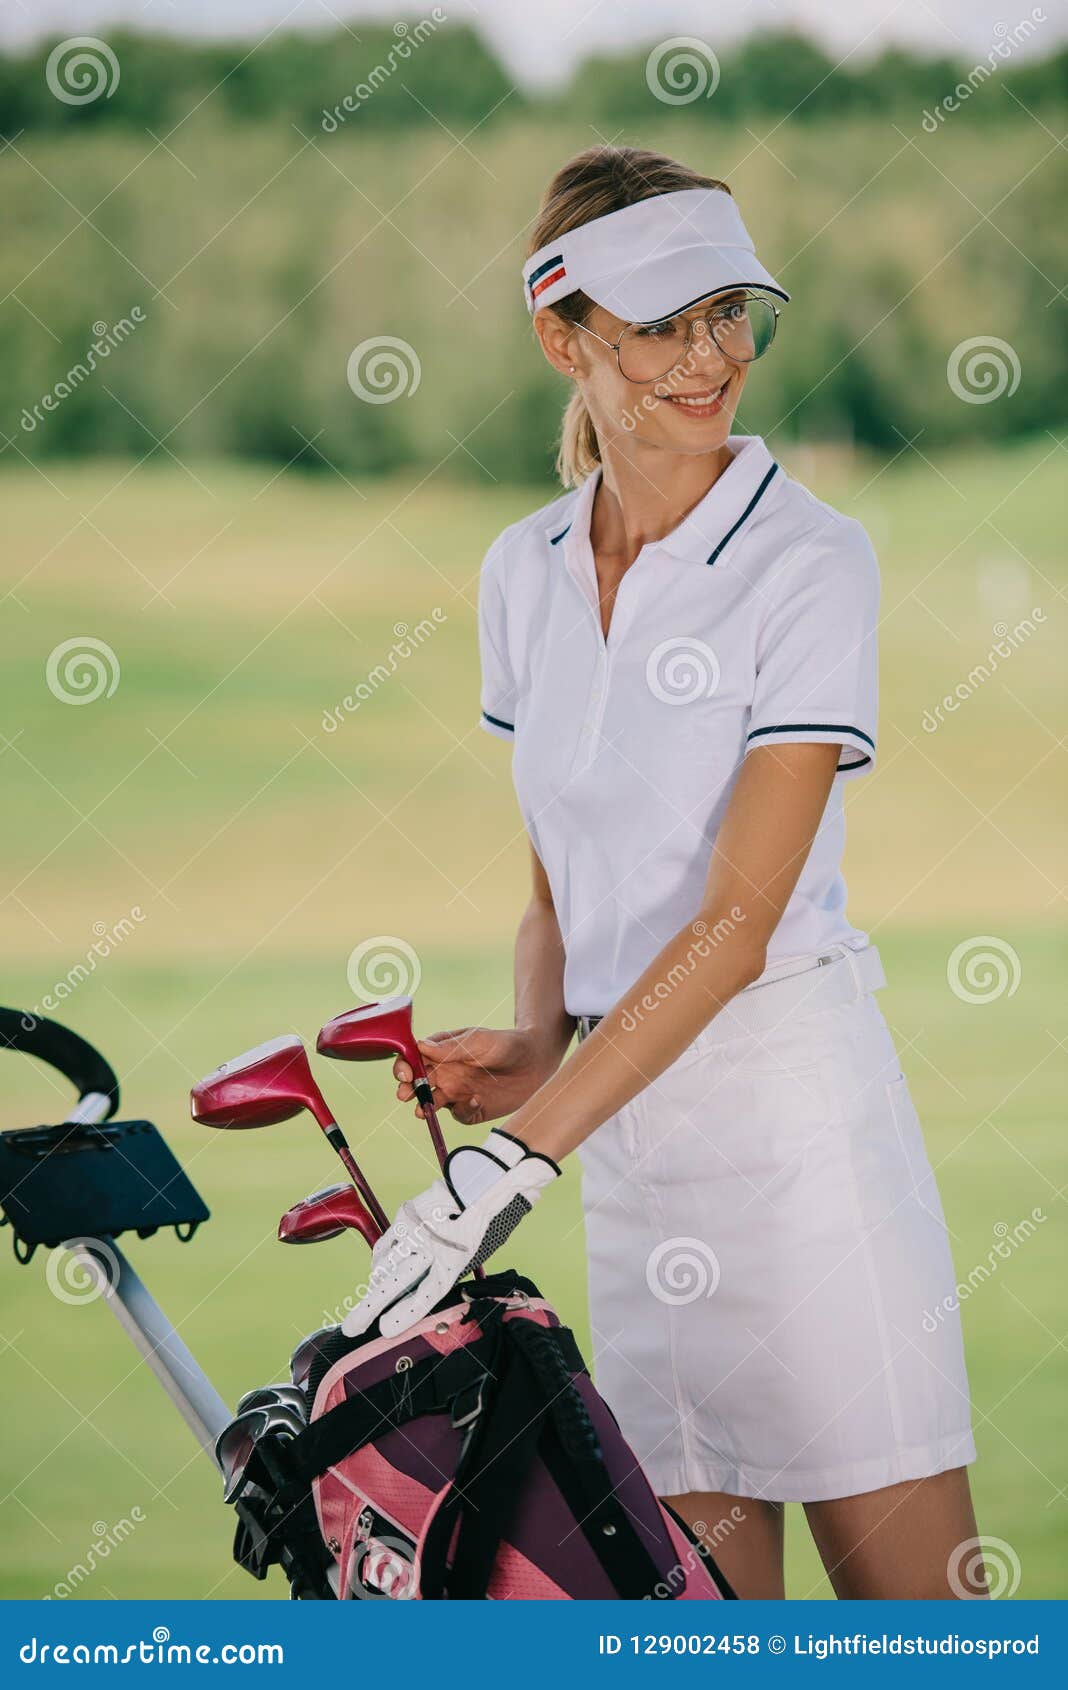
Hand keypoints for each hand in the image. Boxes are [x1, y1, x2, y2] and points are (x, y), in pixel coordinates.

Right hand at [341, 1129, 559, 1338]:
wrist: (480, 1185)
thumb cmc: (478, 1226)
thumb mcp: (467, 1256)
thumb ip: (443, 1273)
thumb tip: (416, 1292)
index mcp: (452, 1261)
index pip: (423, 1295)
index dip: (404, 1315)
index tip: (385, 1330)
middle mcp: (431, 1247)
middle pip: (395, 1283)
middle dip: (370, 1307)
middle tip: (351, 1327)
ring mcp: (415, 1231)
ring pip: (386, 1264)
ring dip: (373, 1286)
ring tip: (363, 1306)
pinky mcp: (405, 1217)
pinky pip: (385, 1245)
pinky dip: (379, 1261)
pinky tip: (376, 1273)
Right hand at [394, 1026, 562, 1126]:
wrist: (536, 1062)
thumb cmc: (506, 1044)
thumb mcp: (479, 1041)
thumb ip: (451, 1047)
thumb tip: (419, 1046)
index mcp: (442, 1052)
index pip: (414, 1058)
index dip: (403, 1065)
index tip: (405, 1072)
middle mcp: (445, 1073)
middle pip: (417, 1083)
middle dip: (407, 1089)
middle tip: (405, 1094)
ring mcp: (457, 1092)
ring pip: (432, 1103)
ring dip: (424, 1107)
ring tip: (423, 1110)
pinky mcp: (472, 1109)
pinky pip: (459, 1114)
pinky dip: (462, 1111)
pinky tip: (475, 1101)